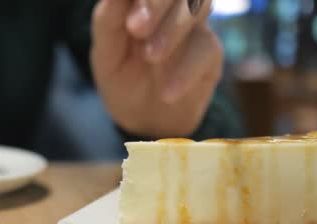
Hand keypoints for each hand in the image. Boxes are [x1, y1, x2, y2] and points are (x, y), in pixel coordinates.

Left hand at [91, 0, 222, 137]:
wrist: (144, 119)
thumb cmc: (123, 78)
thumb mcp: (106, 54)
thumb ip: (108, 21)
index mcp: (143, 0)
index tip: (129, 18)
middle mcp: (171, 5)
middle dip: (156, 3)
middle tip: (136, 28)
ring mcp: (193, 25)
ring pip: (197, 7)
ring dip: (173, 29)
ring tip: (150, 56)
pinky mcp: (210, 52)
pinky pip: (205, 50)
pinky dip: (185, 71)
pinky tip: (167, 92)